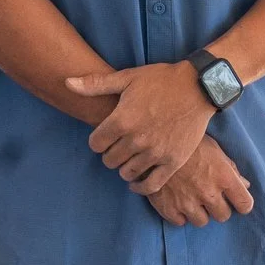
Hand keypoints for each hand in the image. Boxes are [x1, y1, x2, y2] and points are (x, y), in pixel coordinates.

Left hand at [67, 61, 215, 193]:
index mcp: (122, 120)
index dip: (98, 140)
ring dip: (125, 167)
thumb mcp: (127, 77)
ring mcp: (155, 153)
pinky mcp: (172, 162)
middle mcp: (136, 139)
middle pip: (109, 160)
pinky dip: (140, 186)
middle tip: (118, 146)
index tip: (105, 136)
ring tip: (130, 157)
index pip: (95, 144)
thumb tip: (66, 83)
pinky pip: (150, 185)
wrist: (198, 87)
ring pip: (127, 173)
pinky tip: (137, 180)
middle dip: (110, 153)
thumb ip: (95, 85)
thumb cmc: (161, 80)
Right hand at [146, 137, 254, 227]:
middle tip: (209, 195)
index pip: (245, 203)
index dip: (243, 203)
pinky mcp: (167, 208)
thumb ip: (230, 169)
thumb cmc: (188, 141)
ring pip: (201, 222)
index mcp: (223, 177)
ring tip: (191, 198)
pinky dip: (179, 214)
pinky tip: (176, 200)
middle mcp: (208, 193)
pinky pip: (180, 222)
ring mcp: (187, 203)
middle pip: (223, 216)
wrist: (154, 139)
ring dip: (199, 212)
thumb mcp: (214, 149)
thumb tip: (244, 184)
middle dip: (218, 207)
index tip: (237, 201)